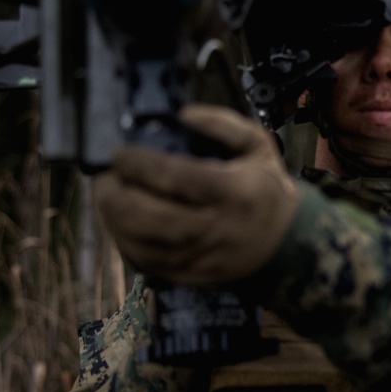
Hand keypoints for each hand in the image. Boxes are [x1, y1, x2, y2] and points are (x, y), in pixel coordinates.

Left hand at [94, 105, 299, 286]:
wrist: (286, 245)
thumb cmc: (265, 190)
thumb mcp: (258, 146)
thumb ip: (223, 124)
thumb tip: (182, 115)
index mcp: (235, 192)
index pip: (176, 178)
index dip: (139, 164)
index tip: (120, 153)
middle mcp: (216, 228)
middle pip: (150, 217)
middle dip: (115, 195)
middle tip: (104, 177)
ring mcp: (200, 258)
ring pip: (141, 243)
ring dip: (112, 219)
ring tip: (107, 196)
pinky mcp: (189, 276)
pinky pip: (144, 262)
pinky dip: (123, 240)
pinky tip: (119, 222)